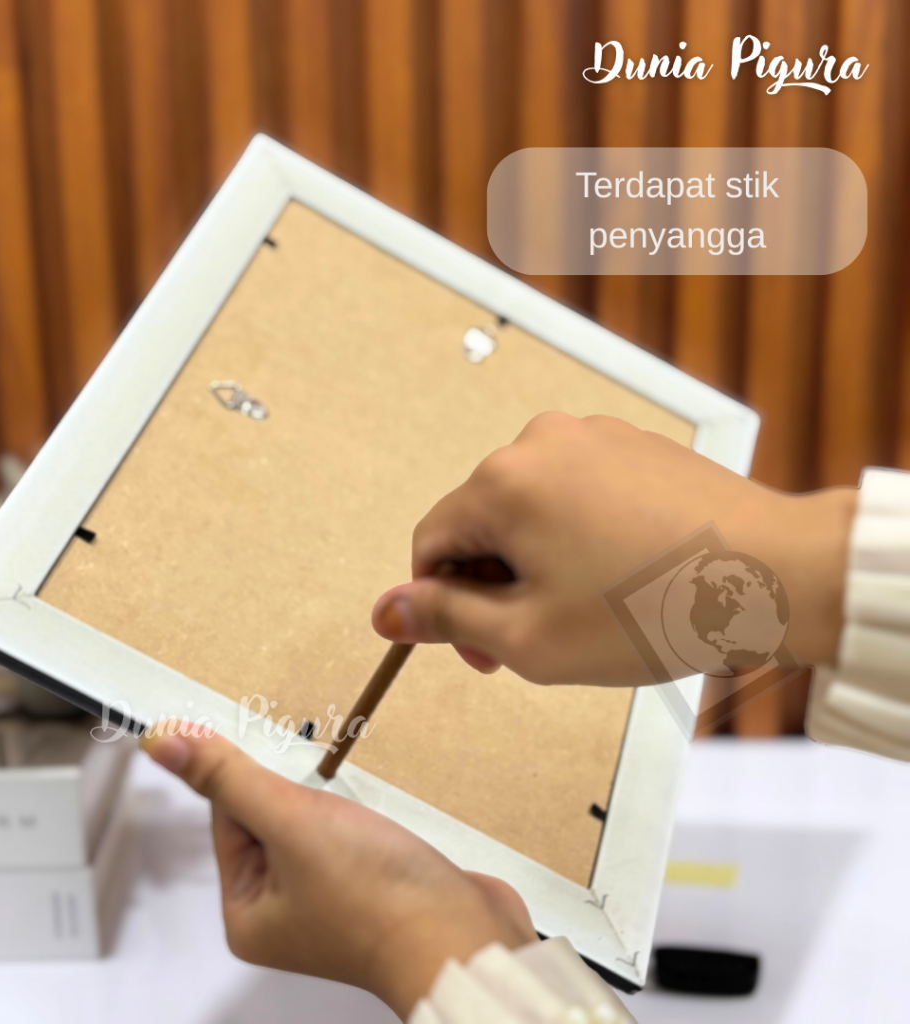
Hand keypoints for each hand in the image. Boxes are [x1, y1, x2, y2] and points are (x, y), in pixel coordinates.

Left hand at [142, 725, 534, 1018]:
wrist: (463, 937)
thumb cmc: (377, 898)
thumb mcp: (290, 822)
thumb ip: (229, 778)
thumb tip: (164, 742)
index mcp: (248, 911)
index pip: (229, 817)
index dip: (255, 779)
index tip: (280, 757)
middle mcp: (284, 912)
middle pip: (273, 817)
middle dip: (304, 792)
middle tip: (329, 800)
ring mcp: (331, 902)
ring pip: (316, 823)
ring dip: (337, 803)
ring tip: (362, 822)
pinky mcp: (373, 889)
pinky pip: (353, 836)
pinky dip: (366, 820)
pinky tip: (383, 828)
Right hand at [372, 413, 855, 684]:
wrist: (770, 574)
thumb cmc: (651, 610)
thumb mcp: (527, 636)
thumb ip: (445, 618)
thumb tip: (386, 612)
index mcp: (501, 483)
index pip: (431, 544)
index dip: (443, 605)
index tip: (478, 648)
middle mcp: (539, 443)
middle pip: (481, 523)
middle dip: (495, 584)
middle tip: (537, 636)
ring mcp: (591, 437)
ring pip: (529, 508)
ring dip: (537, 559)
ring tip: (588, 605)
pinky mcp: (632, 445)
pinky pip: (576, 491)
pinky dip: (578, 533)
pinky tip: (618, 572)